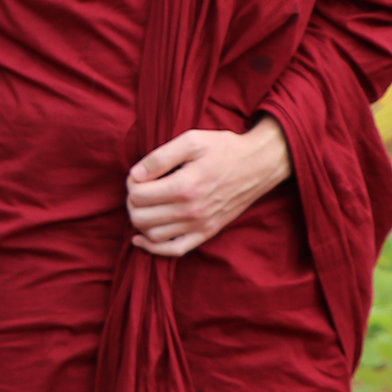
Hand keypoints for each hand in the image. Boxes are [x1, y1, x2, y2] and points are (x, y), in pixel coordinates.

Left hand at [124, 118, 290, 256]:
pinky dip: (154, 248)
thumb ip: (159, 157)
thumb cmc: (224, 149)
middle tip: (140, 189)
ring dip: (140, 222)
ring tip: (145, 205)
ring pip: (153, 235)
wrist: (259, 165)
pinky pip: (175, 250)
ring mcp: (200, 225)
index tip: (139, 174)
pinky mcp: (208, 232)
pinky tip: (141, 238)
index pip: (138, 195)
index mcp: (185, 186)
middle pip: (141, 217)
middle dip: (132, 202)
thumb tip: (135, 175)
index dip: (131, 183)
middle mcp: (191, 211)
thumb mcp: (191, 141)